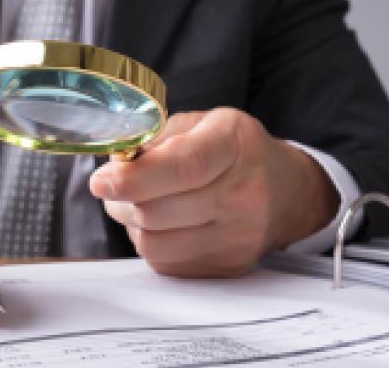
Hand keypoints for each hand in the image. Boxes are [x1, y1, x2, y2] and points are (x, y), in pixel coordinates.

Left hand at [90, 108, 337, 277]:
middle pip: (158, 210)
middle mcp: (242, 194)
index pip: (183, 167)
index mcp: (234, 145)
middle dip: (121, 198)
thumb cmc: (237, 151)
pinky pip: (166, 263)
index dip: (134, 177)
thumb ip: (158, 138)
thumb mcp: (204, 123)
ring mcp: (238, 237)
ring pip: (154, 243)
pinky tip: (163, 223)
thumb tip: (115, 163)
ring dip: (132, 224)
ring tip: (139, 203)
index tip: (101, 180)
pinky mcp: (228, 266)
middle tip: (113, 184)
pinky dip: (152, 243)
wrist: (287, 191)